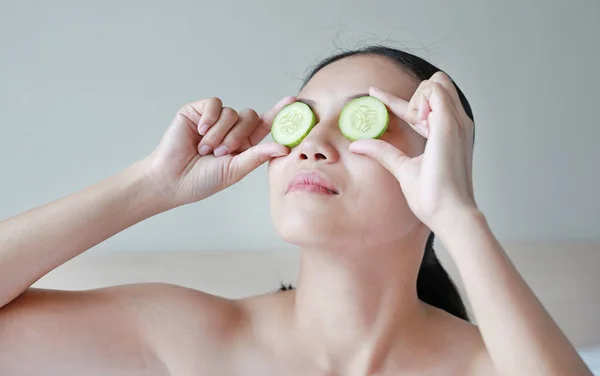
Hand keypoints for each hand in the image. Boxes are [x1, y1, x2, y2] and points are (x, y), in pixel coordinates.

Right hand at [144, 96, 295, 206]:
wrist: (172, 179)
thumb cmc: (202, 180)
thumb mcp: (236, 169)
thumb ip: (258, 155)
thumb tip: (284, 147)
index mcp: (243, 144)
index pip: (265, 125)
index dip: (279, 112)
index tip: (294, 101)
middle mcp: (231, 129)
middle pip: (250, 117)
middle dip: (237, 136)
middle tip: (221, 152)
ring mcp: (214, 119)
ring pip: (231, 113)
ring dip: (219, 134)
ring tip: (204, 149)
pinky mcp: (198, 110)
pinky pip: (215, 104)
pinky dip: (209, 119)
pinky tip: (199, 131)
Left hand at [349, 72, 476, 233]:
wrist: (448, 211)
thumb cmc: (432, 197)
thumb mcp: (403, 168)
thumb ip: (384, 152)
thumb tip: (357, 145)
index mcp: (447, 134)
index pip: (421, 106)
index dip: (394, 99)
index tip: (372, 92)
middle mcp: (455, 124)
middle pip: (435, 85)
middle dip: (415, 96)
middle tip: (411, 124)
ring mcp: (456, 121)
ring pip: (435, 82)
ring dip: (418, 98)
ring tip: (417, 124)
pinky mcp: (450, 123)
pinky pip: (435, 89)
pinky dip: (421, 99)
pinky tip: (419, 120)